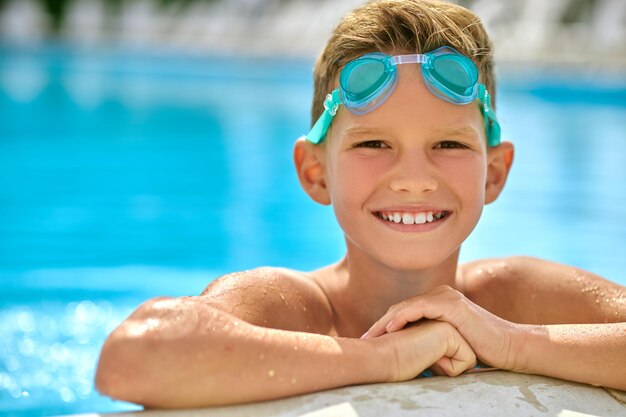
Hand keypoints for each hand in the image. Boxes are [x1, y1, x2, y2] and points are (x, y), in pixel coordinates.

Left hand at [362, 285, 522, 371]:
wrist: (508, 347)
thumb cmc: (481, 349)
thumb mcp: (449, 342)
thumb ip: (430, 339)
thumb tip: (410, 353)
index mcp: (438, 301)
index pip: (403, 311)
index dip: (383, 324)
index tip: (368, 340)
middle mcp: (440, 295)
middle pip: (401, 307)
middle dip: (379, 324)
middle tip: (362, 339)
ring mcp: (446, 297)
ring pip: (406, 306)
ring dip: (385, 321)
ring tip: (370, 335)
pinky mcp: (451, 305)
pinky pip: (420, 308)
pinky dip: (402, 317)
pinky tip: (389, 328)